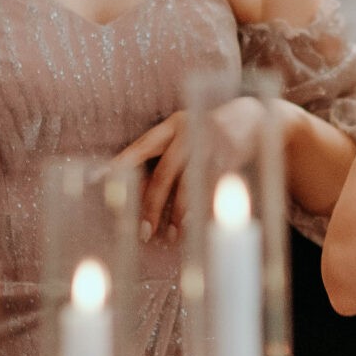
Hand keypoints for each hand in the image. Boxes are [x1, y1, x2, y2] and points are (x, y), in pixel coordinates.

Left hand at [111, 96, 278, 242]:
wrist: (257, 119)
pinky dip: (203, 210)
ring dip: (180, 214)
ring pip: (190, 185)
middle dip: (152, 204)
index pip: (141, 146)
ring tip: (171, 236)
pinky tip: (196, 226)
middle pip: (165, 172)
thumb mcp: (186, 138)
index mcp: (172, 125)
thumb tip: (136, 195)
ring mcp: (212, 143)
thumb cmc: (210, 135)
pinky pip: (213, 189)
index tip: (98, 179)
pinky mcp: (232, 157)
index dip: (120, 163)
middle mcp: (190, 132)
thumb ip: (163, 159)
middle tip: (143, 232)